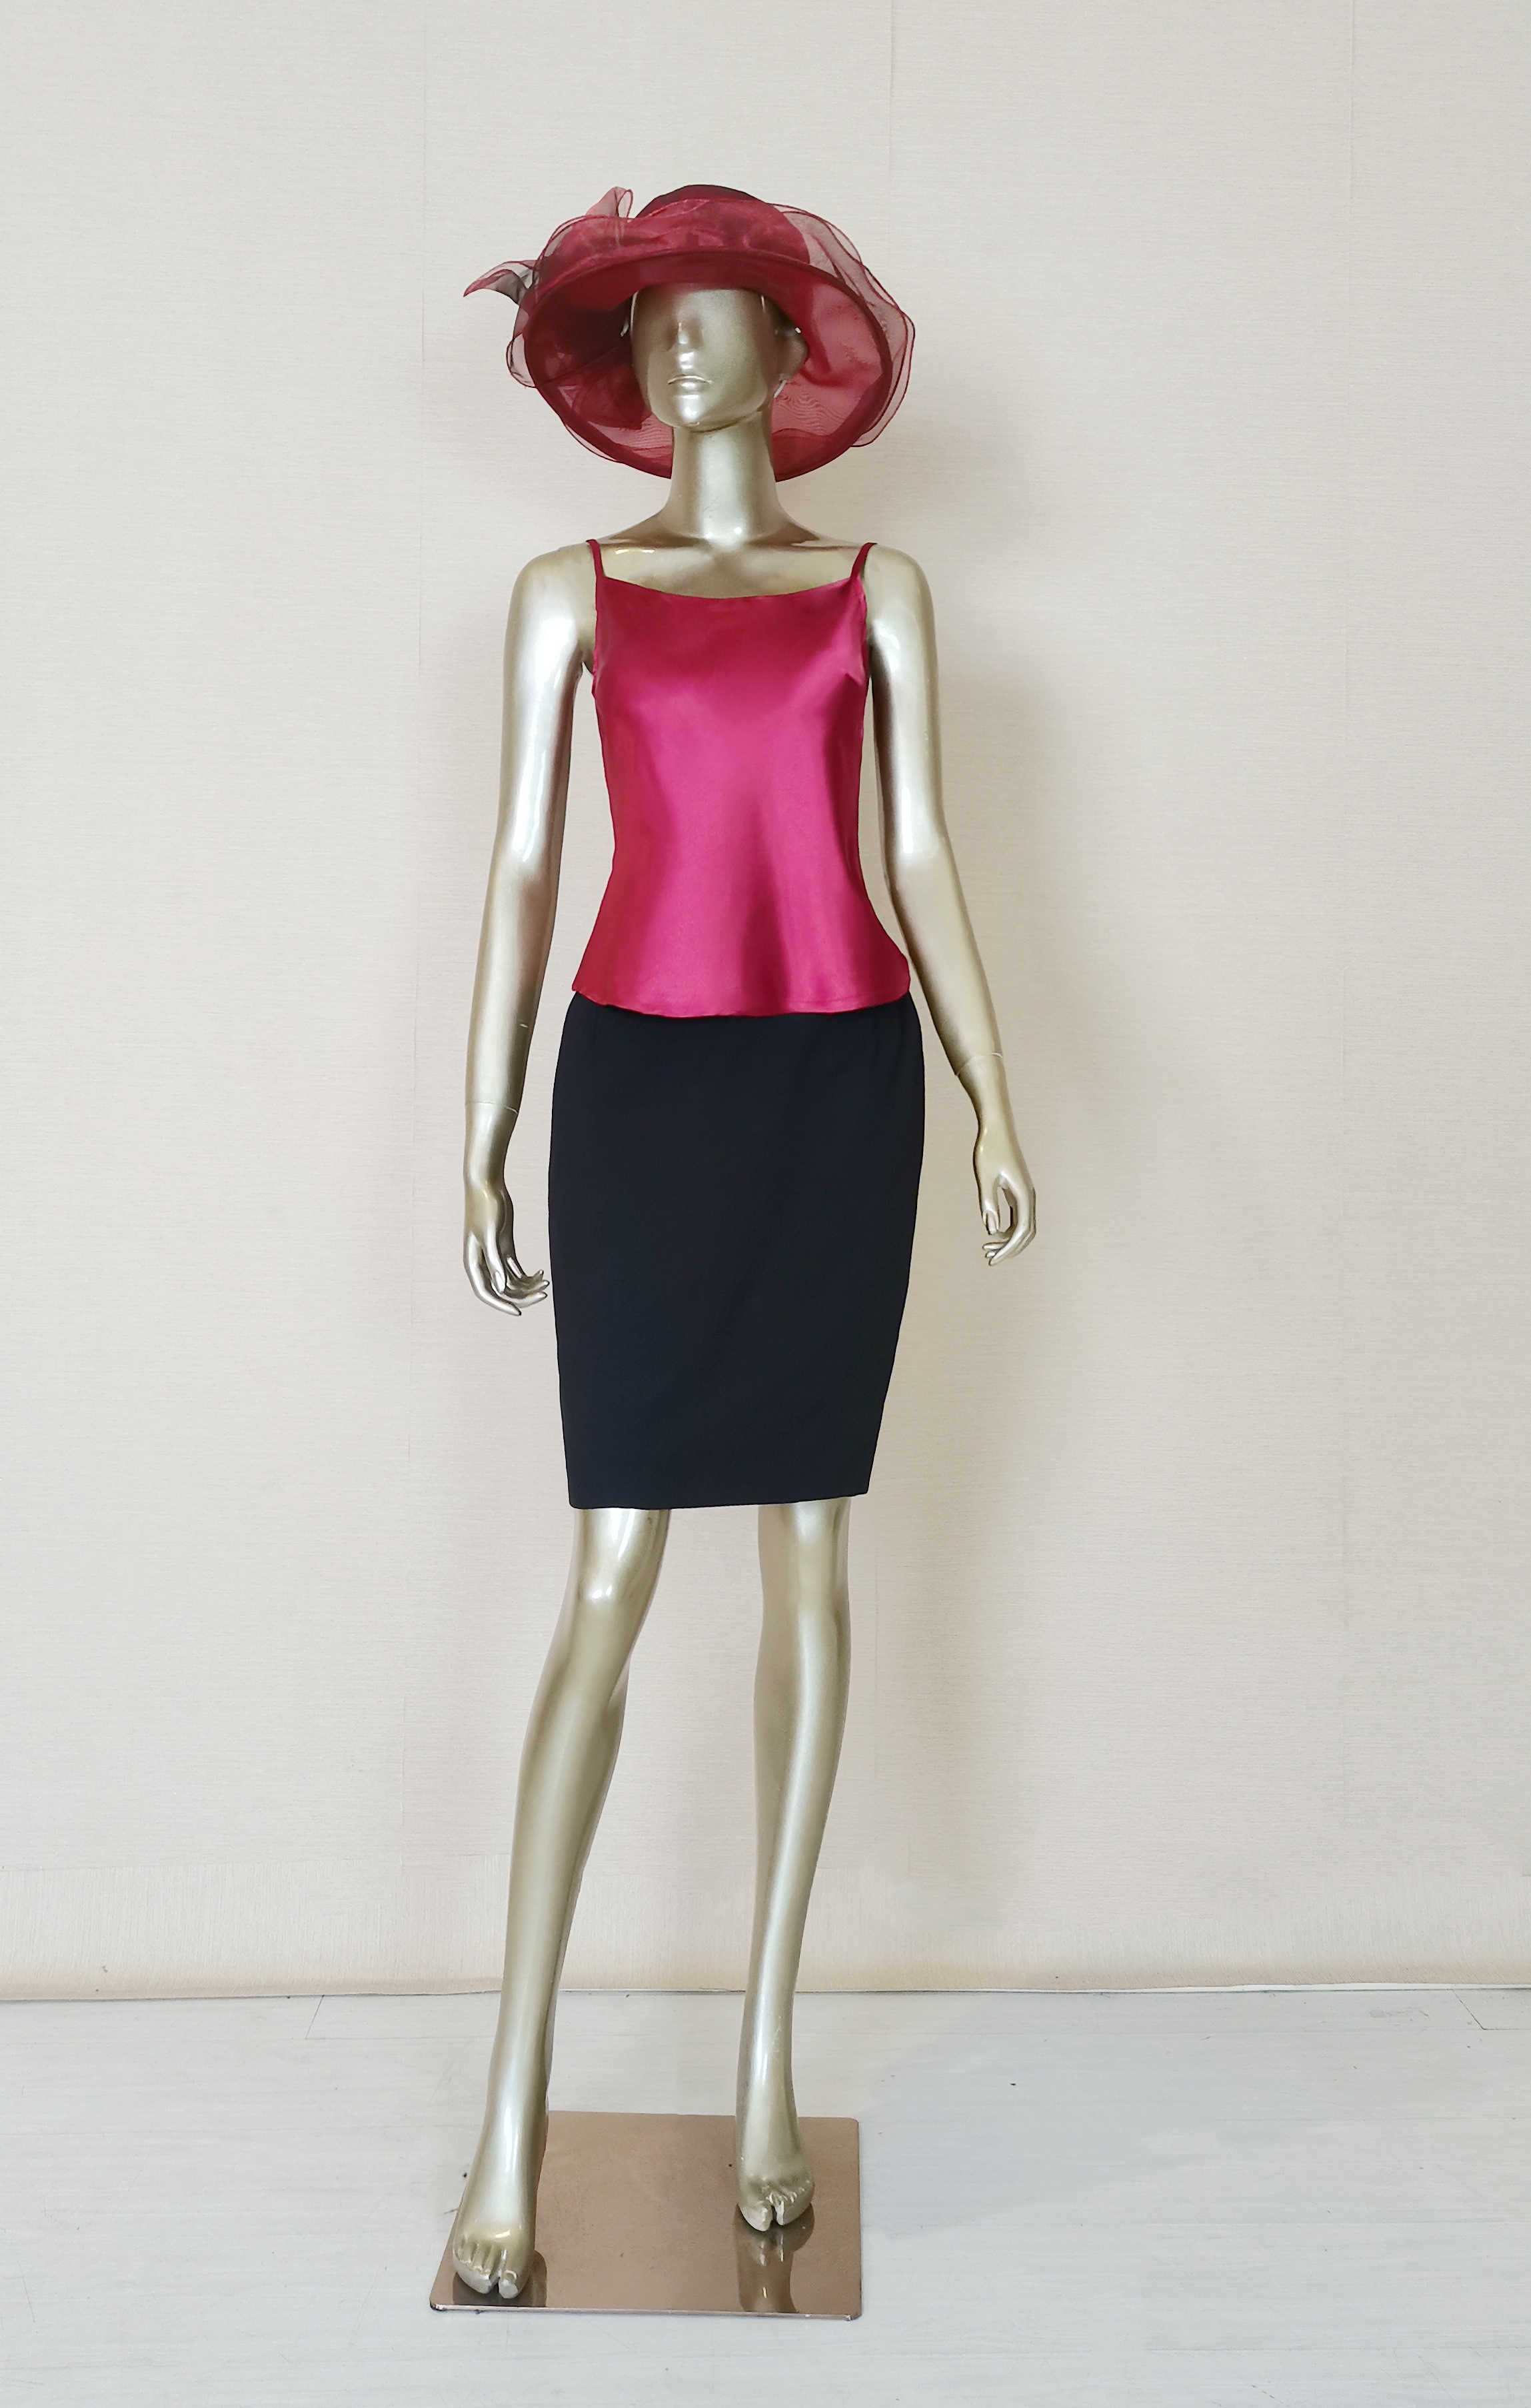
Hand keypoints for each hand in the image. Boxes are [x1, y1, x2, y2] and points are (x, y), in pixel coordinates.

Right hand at [464, 1176, 548, 1315]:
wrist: (486, 1184)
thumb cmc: (485, 1207)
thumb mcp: (490, 1235)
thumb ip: (494, 1261)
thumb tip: (501, 1287)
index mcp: (473, 1262)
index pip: (486, 1292)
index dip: (501, 1305)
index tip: (518, 1312)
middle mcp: (482, 1262)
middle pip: (502, 1289)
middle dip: (523, 1295)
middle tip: (544, 1294)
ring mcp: (495, 1256)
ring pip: (511, 1281)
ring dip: (528, 1285)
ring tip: (546, 1283)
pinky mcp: (505, 1247)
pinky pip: (516, 1269)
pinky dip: (528, 1275)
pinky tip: (542, 1273)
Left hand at [973, 1120, 1035, 1265]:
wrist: (996, 1128)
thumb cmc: (989, 1150)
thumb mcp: (984, 1178)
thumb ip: (988, 1203)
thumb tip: (991, 1230)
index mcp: (1023, 1194)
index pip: (1022, 1231)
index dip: (1009, 1248)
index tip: (993, 1259)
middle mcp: (1028, 1196)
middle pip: (1026, 1233)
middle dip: (1009, 1248)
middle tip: (988, 1258)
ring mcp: (1024, 1194)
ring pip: (1022, 1226)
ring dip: (1007, 1240)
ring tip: (986, 1248)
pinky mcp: (1017, 1191)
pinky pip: (1017, 1216)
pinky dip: (1007, 1228)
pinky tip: (993, 1233)